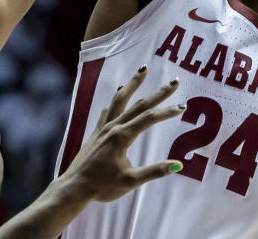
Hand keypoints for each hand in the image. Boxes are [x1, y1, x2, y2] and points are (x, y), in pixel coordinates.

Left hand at [60, 67, 183, 201]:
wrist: (75, 186)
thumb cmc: (102, 186)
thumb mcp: (131, 181)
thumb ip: (154, 171)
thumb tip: (178, 165)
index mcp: (122, 137)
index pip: (149, 119)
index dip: (167, 112)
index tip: (183, 106)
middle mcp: (113, 127)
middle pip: (139, 105)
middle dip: (159, 93)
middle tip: (174, 82)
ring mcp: (103, 127)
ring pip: (120, 99)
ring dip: (133, 84)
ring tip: (143, 70)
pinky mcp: (97, 131)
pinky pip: (108, 109)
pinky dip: (116, 98)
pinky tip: (119, 93)